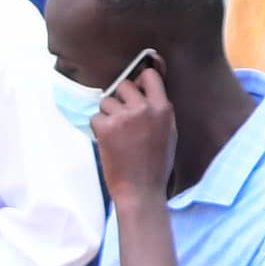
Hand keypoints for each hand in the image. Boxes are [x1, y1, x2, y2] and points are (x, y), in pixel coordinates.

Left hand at [92, 61, 177, 204]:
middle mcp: (143, 108)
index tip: (137, 90)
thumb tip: (144, 88)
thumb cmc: (156, 163)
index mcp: (163, 108)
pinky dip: (99, 128)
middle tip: (124, 119)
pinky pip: (96, 116)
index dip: (140, 81)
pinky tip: (109, 142)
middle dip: (121, 99)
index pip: (149, 75)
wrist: (141, 189)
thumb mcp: (169, 131)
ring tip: (117, 134)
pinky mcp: (105, 127)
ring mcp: (123, 117)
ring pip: (106, 101)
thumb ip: (158, 109)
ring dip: (108, 114)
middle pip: (124, 85)